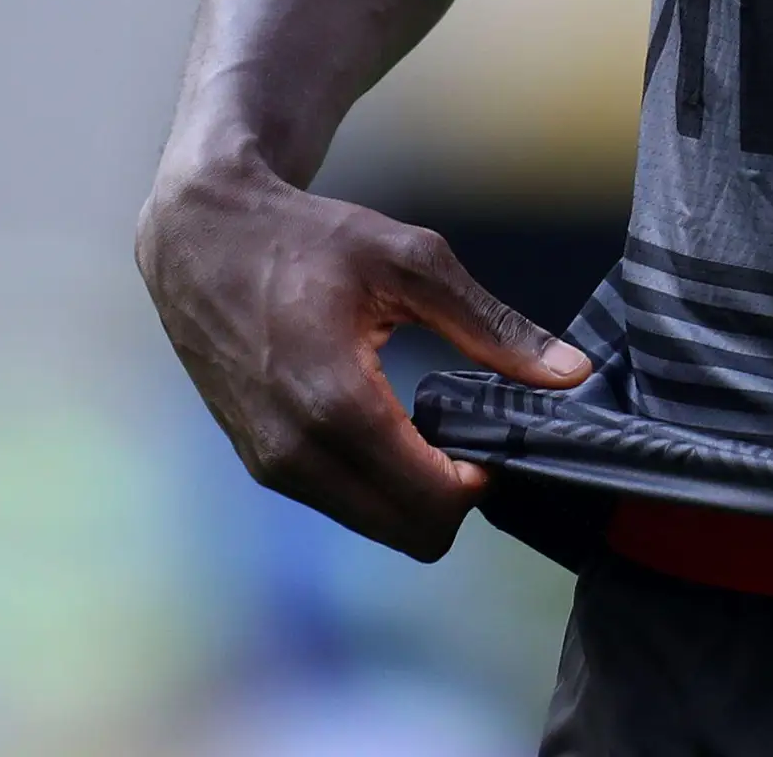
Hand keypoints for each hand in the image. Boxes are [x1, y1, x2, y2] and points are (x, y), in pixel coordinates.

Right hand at [136, 153, 591, 558]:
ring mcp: (271, 466)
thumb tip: (571, 375)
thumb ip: (492, 326)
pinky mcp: (259, 465)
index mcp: (337, 403)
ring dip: (414, 493)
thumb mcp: (409, 260)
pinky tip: (384, 422)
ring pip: (378, 527)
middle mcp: (296, 452)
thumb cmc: (306, 238)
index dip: (482, 481)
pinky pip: (341, 504)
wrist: (201, 237)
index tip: (494, 431)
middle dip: (453, 496)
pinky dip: (376, 483)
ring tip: (425, 422)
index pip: (434, 505)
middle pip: (412, 535)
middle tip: (467, 432)